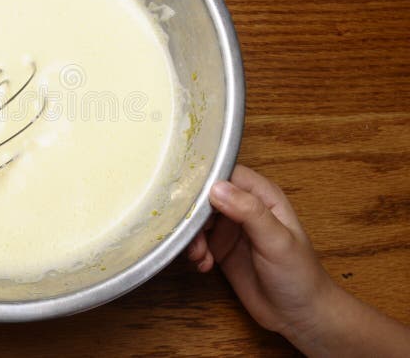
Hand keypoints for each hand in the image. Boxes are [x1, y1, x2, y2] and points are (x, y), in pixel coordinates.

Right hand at [188, 165, 409, 356]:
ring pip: (198, 219)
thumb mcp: (276, 241)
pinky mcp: (221, 249)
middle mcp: (244, 207)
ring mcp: (231, 228)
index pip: (227, 173)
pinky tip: (204, 265)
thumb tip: (216, 189)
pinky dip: (195, 251)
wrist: (300, 316)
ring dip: (192, 236)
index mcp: (262, 196)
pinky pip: (198, 241)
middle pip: (206, 196)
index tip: (189, 197)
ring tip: (199, 255)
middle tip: (191, 234)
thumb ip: (249, 212)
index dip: (206, 181)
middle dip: (194, 214)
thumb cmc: (299, 275)